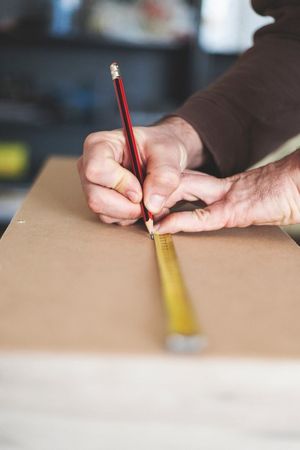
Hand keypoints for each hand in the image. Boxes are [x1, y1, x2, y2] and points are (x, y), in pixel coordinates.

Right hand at [78, 117, 203, 224]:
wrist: (165, 158)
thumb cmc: (161, 148)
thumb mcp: (169, 153)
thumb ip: (164, 176)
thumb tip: (151, 205)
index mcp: (99, 145)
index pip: (96, 170)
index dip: (120, 183)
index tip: (140, 190)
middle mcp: (89, 166)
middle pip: (96, 198)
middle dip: (127, 206)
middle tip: (148, 201)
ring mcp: (92, 187)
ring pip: (104, 213)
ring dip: (131, 212)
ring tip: (149, 199)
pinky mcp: (101, 203)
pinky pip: (111, 219)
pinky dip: (131, 217)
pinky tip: (143, 204)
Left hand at [155, 149, 299, 233]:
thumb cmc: (285, 196)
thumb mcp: (256, 202)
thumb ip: (234, 204)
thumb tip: (206, 212)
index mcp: (227, 188)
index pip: (190, 184)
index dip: (168, 188)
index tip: (148, 195)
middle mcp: (222, 190)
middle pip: (181, 185)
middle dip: (158, 191)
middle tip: (135, 200)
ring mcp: (227, 197)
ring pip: (186, 194)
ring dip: (162, 202)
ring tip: (141, 211)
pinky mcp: (234, 210)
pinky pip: (202, 216)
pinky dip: (181, 221)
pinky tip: (162, 226)